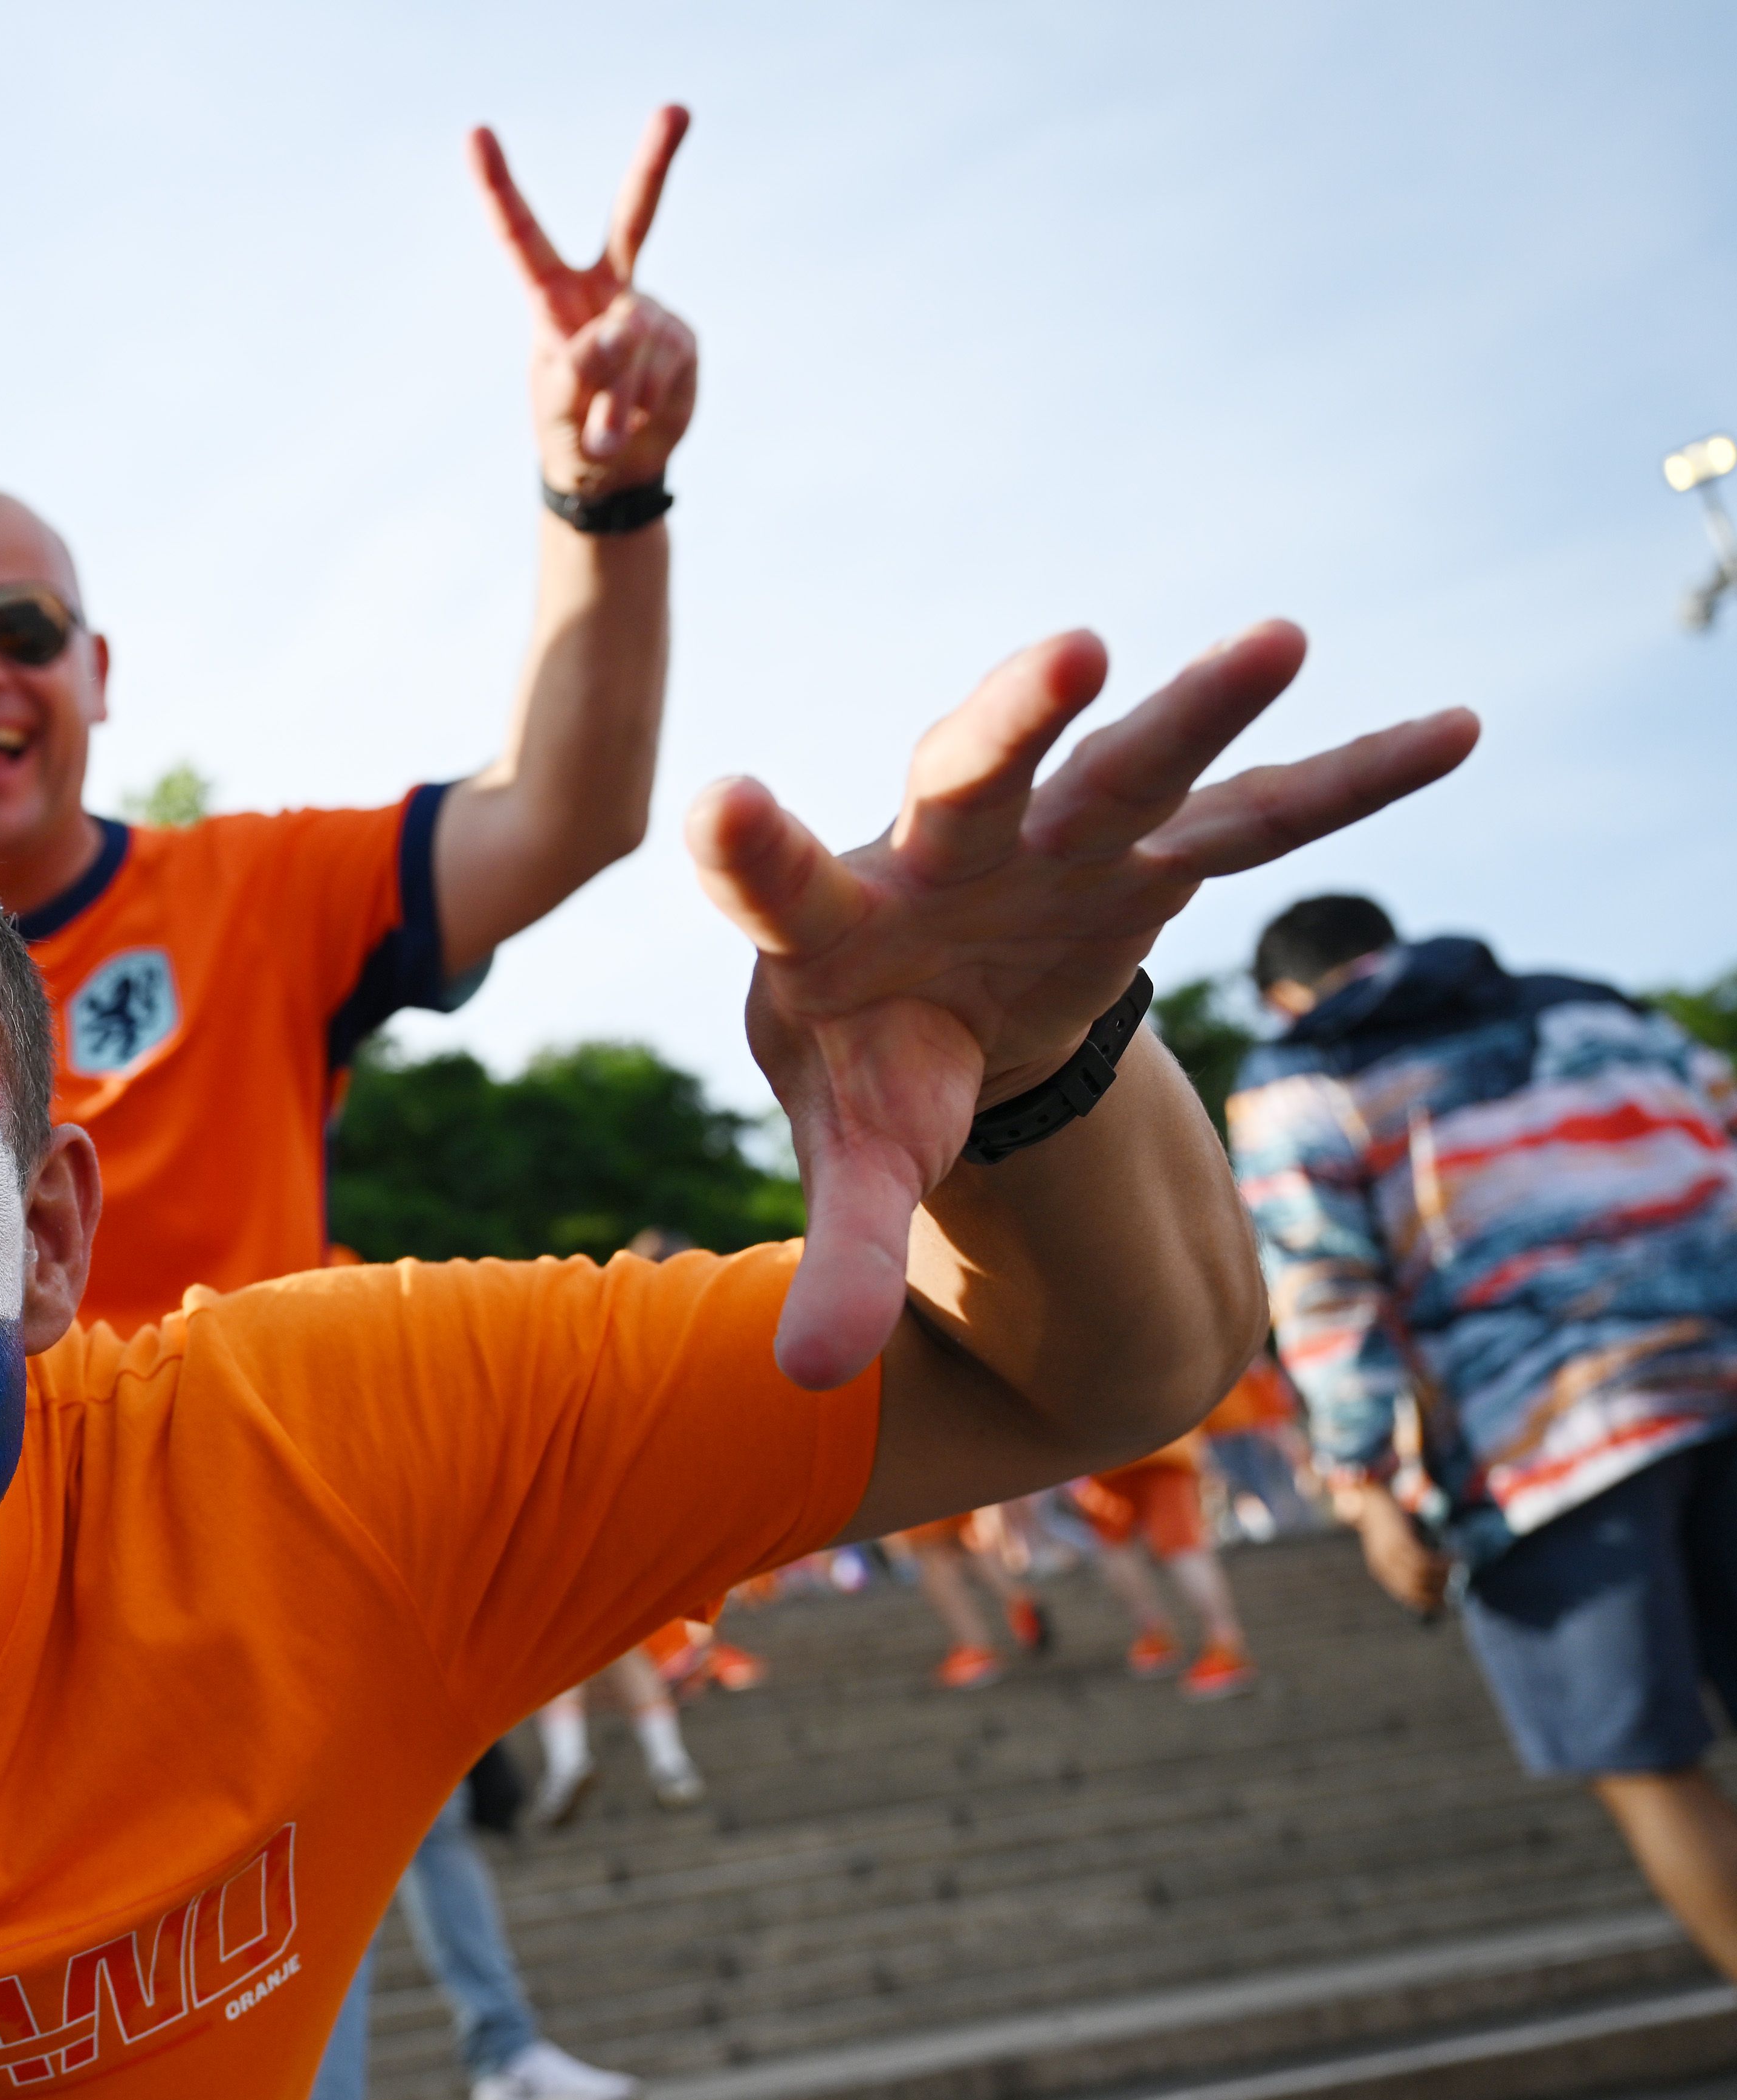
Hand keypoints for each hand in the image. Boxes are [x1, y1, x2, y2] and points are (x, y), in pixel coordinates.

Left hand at [472, 107, 699, 494]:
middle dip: (656, 160)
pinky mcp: (683, 341)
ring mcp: (648, 311)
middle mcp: (605, 290)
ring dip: (617, 396)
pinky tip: (637, 419)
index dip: (498, 186)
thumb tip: (621, 329)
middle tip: (676, 109)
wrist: (614, 470)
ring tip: (604, 431)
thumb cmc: (567, 426)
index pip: (522, 235)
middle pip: (634, 216)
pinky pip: (663, 369)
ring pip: (635, 339)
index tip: (475, 132)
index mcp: (553, 295)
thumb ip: (576, 370)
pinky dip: (644, 405)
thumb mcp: (556, 405)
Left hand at [691, 622, 1479, 1388]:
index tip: (719, 801)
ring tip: (1283, 641)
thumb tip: (810, 1380)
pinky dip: (1350, 780)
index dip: (747, 848)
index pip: (771, 883)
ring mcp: (1052, 842)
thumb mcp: (857, 1161)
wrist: (935, 1012)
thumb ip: (841, 1253)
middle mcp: (938, 854)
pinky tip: (1458, 731)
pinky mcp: (1149, 857)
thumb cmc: (876, 1074)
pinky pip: (1261, 815)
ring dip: (1199, 710)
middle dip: (1018, 716)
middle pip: (968, 772)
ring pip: (1126, 767)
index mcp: (831, 929)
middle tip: (1071, 653)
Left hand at [1340, 1485, 1450, 1616]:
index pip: (1407, 1595)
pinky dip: (1442, 1562)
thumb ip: (1410, 1560)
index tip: (1445, 1603)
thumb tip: (1438, 1574)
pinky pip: (1425, 1559)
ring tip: (1458, 1568)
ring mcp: (1392, 1554)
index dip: (1428, 1602)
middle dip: (1439, 1591)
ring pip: (1422, 1576)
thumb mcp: (1396, 1545)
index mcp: (1382, 1570)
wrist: (1371, 1500)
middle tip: (1457, 1586)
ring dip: (1444, 1575)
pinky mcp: (1400, 1541)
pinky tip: (1453, 1556)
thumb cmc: (1389, 1522)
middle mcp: (1385, 1565)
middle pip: (1416, 1589)